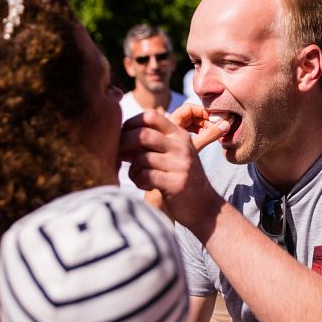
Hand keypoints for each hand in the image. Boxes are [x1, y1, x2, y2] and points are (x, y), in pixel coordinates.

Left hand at [120, 103, 223, 230]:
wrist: (204, 206)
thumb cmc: (177, 177)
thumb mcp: (169, 153)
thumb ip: (150, 142)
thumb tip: (117, 134)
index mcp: (179, 134)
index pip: (152, 115)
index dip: (131, 122)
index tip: (123, 135)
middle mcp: (182, 146)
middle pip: (143, 134)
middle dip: (124, 144)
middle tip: (119, 156)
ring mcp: (181, 164)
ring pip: (142, 158)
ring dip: (132, 169)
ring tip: (137, 176)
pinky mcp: (177, 184)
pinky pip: (145, 176)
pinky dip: (139, 181)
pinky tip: (146, 186)